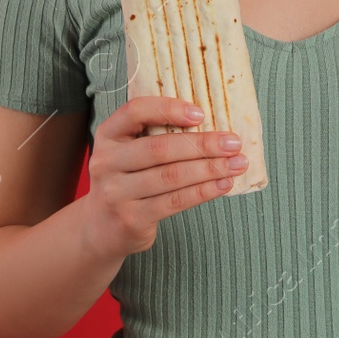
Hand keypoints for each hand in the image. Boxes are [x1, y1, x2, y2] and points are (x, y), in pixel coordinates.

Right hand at [81, 96, 249, 256]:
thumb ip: (155, 135)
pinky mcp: (131, 218)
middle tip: (233, 143)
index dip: (169, 109)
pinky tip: (223, 184)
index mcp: (108, 135)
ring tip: (237, 164)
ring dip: (210, 169)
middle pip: (160, 148)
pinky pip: (175, 201)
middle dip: (202, 144)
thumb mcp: (128, 151)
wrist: (100, 228)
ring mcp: (116, 192)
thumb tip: (212, 124)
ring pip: (171, 176)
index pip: (135, 111)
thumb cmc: (127, 180)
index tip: (201, 113)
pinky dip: (204, 191)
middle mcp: (106, 162)